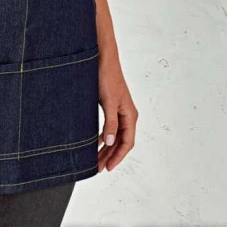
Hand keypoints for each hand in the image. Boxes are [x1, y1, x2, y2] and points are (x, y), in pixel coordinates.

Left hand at [97, 51, 138, 171]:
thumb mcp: (108, 102)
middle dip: (110, 155)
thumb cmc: (107, 77)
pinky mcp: (111, 105)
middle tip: (98, 168)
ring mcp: (119, 110)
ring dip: (107, 147)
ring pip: (115, 135)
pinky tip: (97, 142)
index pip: (127, 143)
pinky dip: (104, 136)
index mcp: (130, 115)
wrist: (103, 58)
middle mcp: (127, 114)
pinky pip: (110, 127)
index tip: (108, 168)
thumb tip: (110, 142)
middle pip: (121, 141)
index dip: (118, 156)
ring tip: (96, 159)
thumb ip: (110, 123)